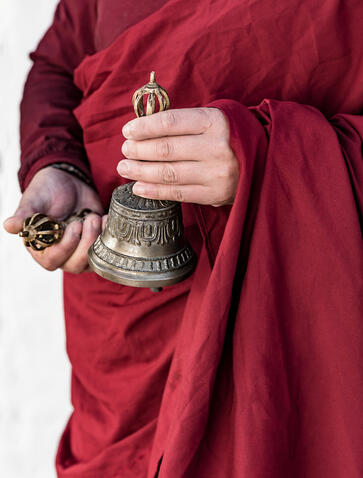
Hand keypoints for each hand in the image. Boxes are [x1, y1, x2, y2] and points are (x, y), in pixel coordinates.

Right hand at [3, 167, 104, 272]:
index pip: (53, 261)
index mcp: (41, 247)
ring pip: (92, 261)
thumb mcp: (34, 199)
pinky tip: (106, 219)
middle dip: (86, 245)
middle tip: (89, 219)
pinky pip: (106, 250)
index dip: (66, 248)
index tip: (74, 226)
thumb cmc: (46, 190)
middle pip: (75, 265)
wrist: (66, 181)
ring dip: (98, 240)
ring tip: (96, 217)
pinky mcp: (95, 243)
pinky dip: (109, 236)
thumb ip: (25, 215)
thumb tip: (8, 226)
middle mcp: (61, 253)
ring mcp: (79, 250)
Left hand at [118, 107, 238, 205]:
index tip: (128, 131)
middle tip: (125, 150)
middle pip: (166, 149)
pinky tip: (138, 187)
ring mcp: (216, 173)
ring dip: (141, 171)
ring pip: (169, 173)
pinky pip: (178, 194)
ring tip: (125, 168)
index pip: (170, 122)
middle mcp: (216, 147)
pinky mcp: (215, 194)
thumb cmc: (228, 136)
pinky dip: (154, 191)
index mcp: (214, 122)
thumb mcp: (212, 119)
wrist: (264, 159)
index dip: (144, 127)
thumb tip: (142, 130)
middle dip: (138, 150)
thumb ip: (183, 123)